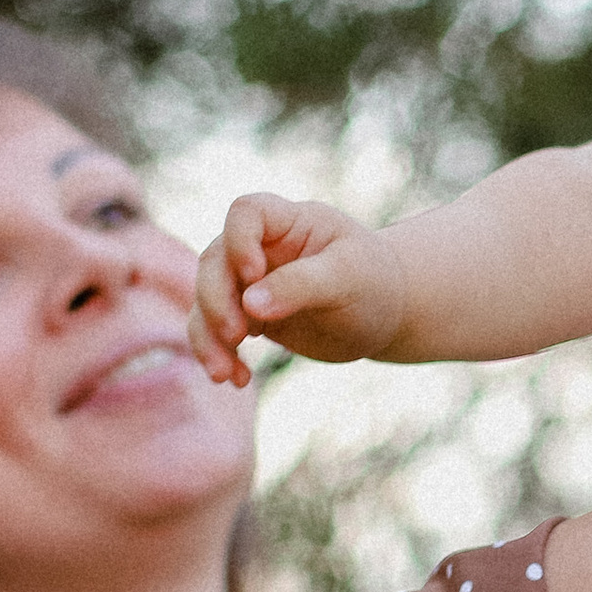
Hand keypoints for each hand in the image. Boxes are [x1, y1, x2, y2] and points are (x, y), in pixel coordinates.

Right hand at [188, 192, 402, 387]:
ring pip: (206, 299)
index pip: (246, 212)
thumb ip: (301, 285)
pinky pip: (215, 331)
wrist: (385, 315)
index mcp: (289, 222)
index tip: (253, 275)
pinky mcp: (249, 314)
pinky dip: (219, 354)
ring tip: (224, 374)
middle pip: (215, 261)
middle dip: (216, 300)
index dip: (238, 241)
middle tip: (236, 336)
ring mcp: (250, 281)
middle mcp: (261, 247)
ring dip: (207, 336)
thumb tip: (250, 304)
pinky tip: (236, 379)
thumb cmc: (373, 283)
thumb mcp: (348, 278)